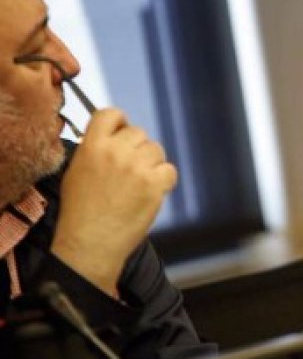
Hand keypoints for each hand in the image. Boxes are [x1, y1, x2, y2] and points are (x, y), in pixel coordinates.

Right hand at [51, 108, 177, 294]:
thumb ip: (95, 149)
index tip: (120, 135)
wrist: (90, 244)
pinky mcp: (155, 184)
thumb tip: (114, 136)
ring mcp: (137, 167)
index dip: (119, 123)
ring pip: (156, 150)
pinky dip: (164, 181)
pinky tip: (150, 193)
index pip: (111, 114)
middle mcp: (116, 152)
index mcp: (92, 146)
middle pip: (138, 133)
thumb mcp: (76, 172)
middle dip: (136, 149)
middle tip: (129, 171)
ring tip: (136, 186)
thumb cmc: (80, 212)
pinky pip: (169, 170)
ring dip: (151, 165)